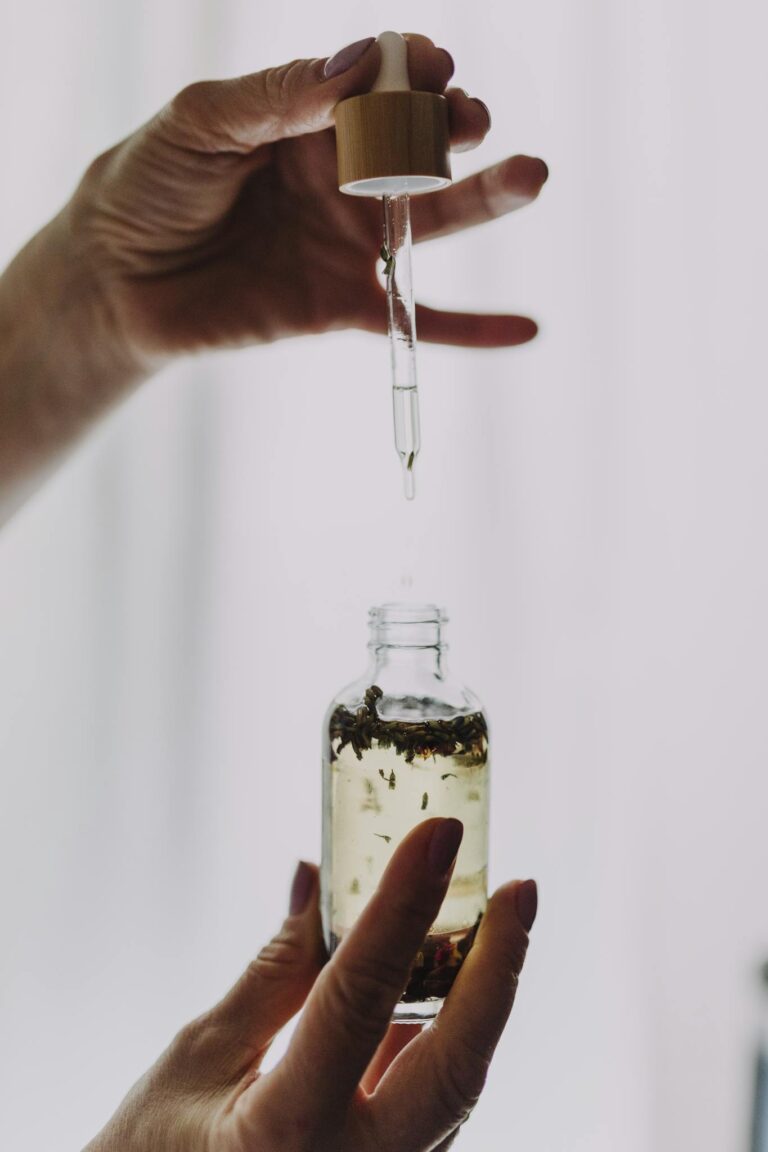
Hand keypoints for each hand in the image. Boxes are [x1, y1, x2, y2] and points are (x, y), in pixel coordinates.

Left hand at [68, 33, 547, 365]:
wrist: (115, 283)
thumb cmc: (147, 186)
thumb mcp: (201, 123)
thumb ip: (277, 96)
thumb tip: (360, 62)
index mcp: (308, 118)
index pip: (379, 84)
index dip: (412, 71)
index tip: (432, 64)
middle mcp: (340, 175)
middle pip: (420, 144)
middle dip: (453, 125)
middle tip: (470, 119)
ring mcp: (348, 241)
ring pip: (435, 218)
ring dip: (489, 197)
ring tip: (532, 174)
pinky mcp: (344, 305)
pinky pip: (417, 318)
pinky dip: (473, 330)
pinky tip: (526, 329)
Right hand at [84, 819, 536, 1151]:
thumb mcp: (199, 1057)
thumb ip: (274, 972)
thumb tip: (317, 877)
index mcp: (288, 1136)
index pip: (360, 999)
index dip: (402, 908)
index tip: (438, 834)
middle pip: (455, 1065)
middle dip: (497, 969)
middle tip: (520, 887)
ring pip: (456, 1083)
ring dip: (482, 995)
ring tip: (498, 914)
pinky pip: (433, 1098)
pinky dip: (445, 1029)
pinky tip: (451, 972)